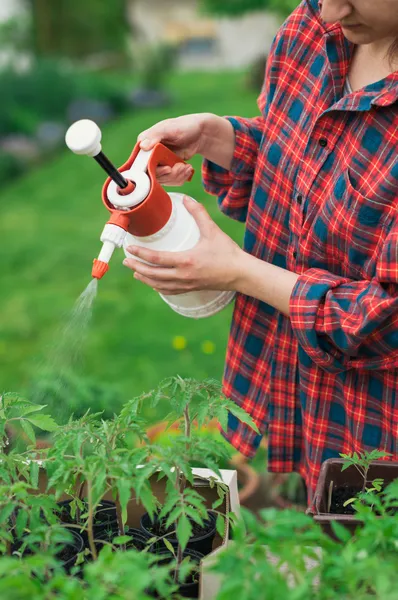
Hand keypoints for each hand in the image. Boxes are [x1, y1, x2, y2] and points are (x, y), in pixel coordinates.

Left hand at [123, 197, 243, 294]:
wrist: (240, 274)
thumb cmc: (228, 253)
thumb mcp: (212, 230)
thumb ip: (198, 213)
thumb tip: (187, 199)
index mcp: (186, 260)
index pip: (157, 258)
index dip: (141, 253)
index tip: (130, 248)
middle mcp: (184, 275)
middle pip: (153, 274)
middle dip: (137, 267)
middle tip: (126, 260)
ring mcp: (186, 284)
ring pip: (159, 285)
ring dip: (145, 278)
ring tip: (135, 271)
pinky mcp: (191, 289)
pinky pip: (169, 291)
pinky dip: (158, 288)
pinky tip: (153, 284)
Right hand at [138, 114, 209, 185]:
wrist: (198, 133)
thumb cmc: (183, 126)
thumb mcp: (169, 128)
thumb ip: (155, 135)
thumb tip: (142, 146)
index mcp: (145, 143)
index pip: (141, 162)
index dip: (153, 169)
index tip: (168, 169)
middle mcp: (149, 155)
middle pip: (153, 174)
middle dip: (170, 174)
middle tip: (181, 167)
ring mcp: (158, 164)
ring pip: (163, 180)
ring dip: (177, 176)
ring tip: (187, 167)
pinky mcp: (167, 170)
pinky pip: (171, 181)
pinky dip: (181, 178)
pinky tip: (187, 169)